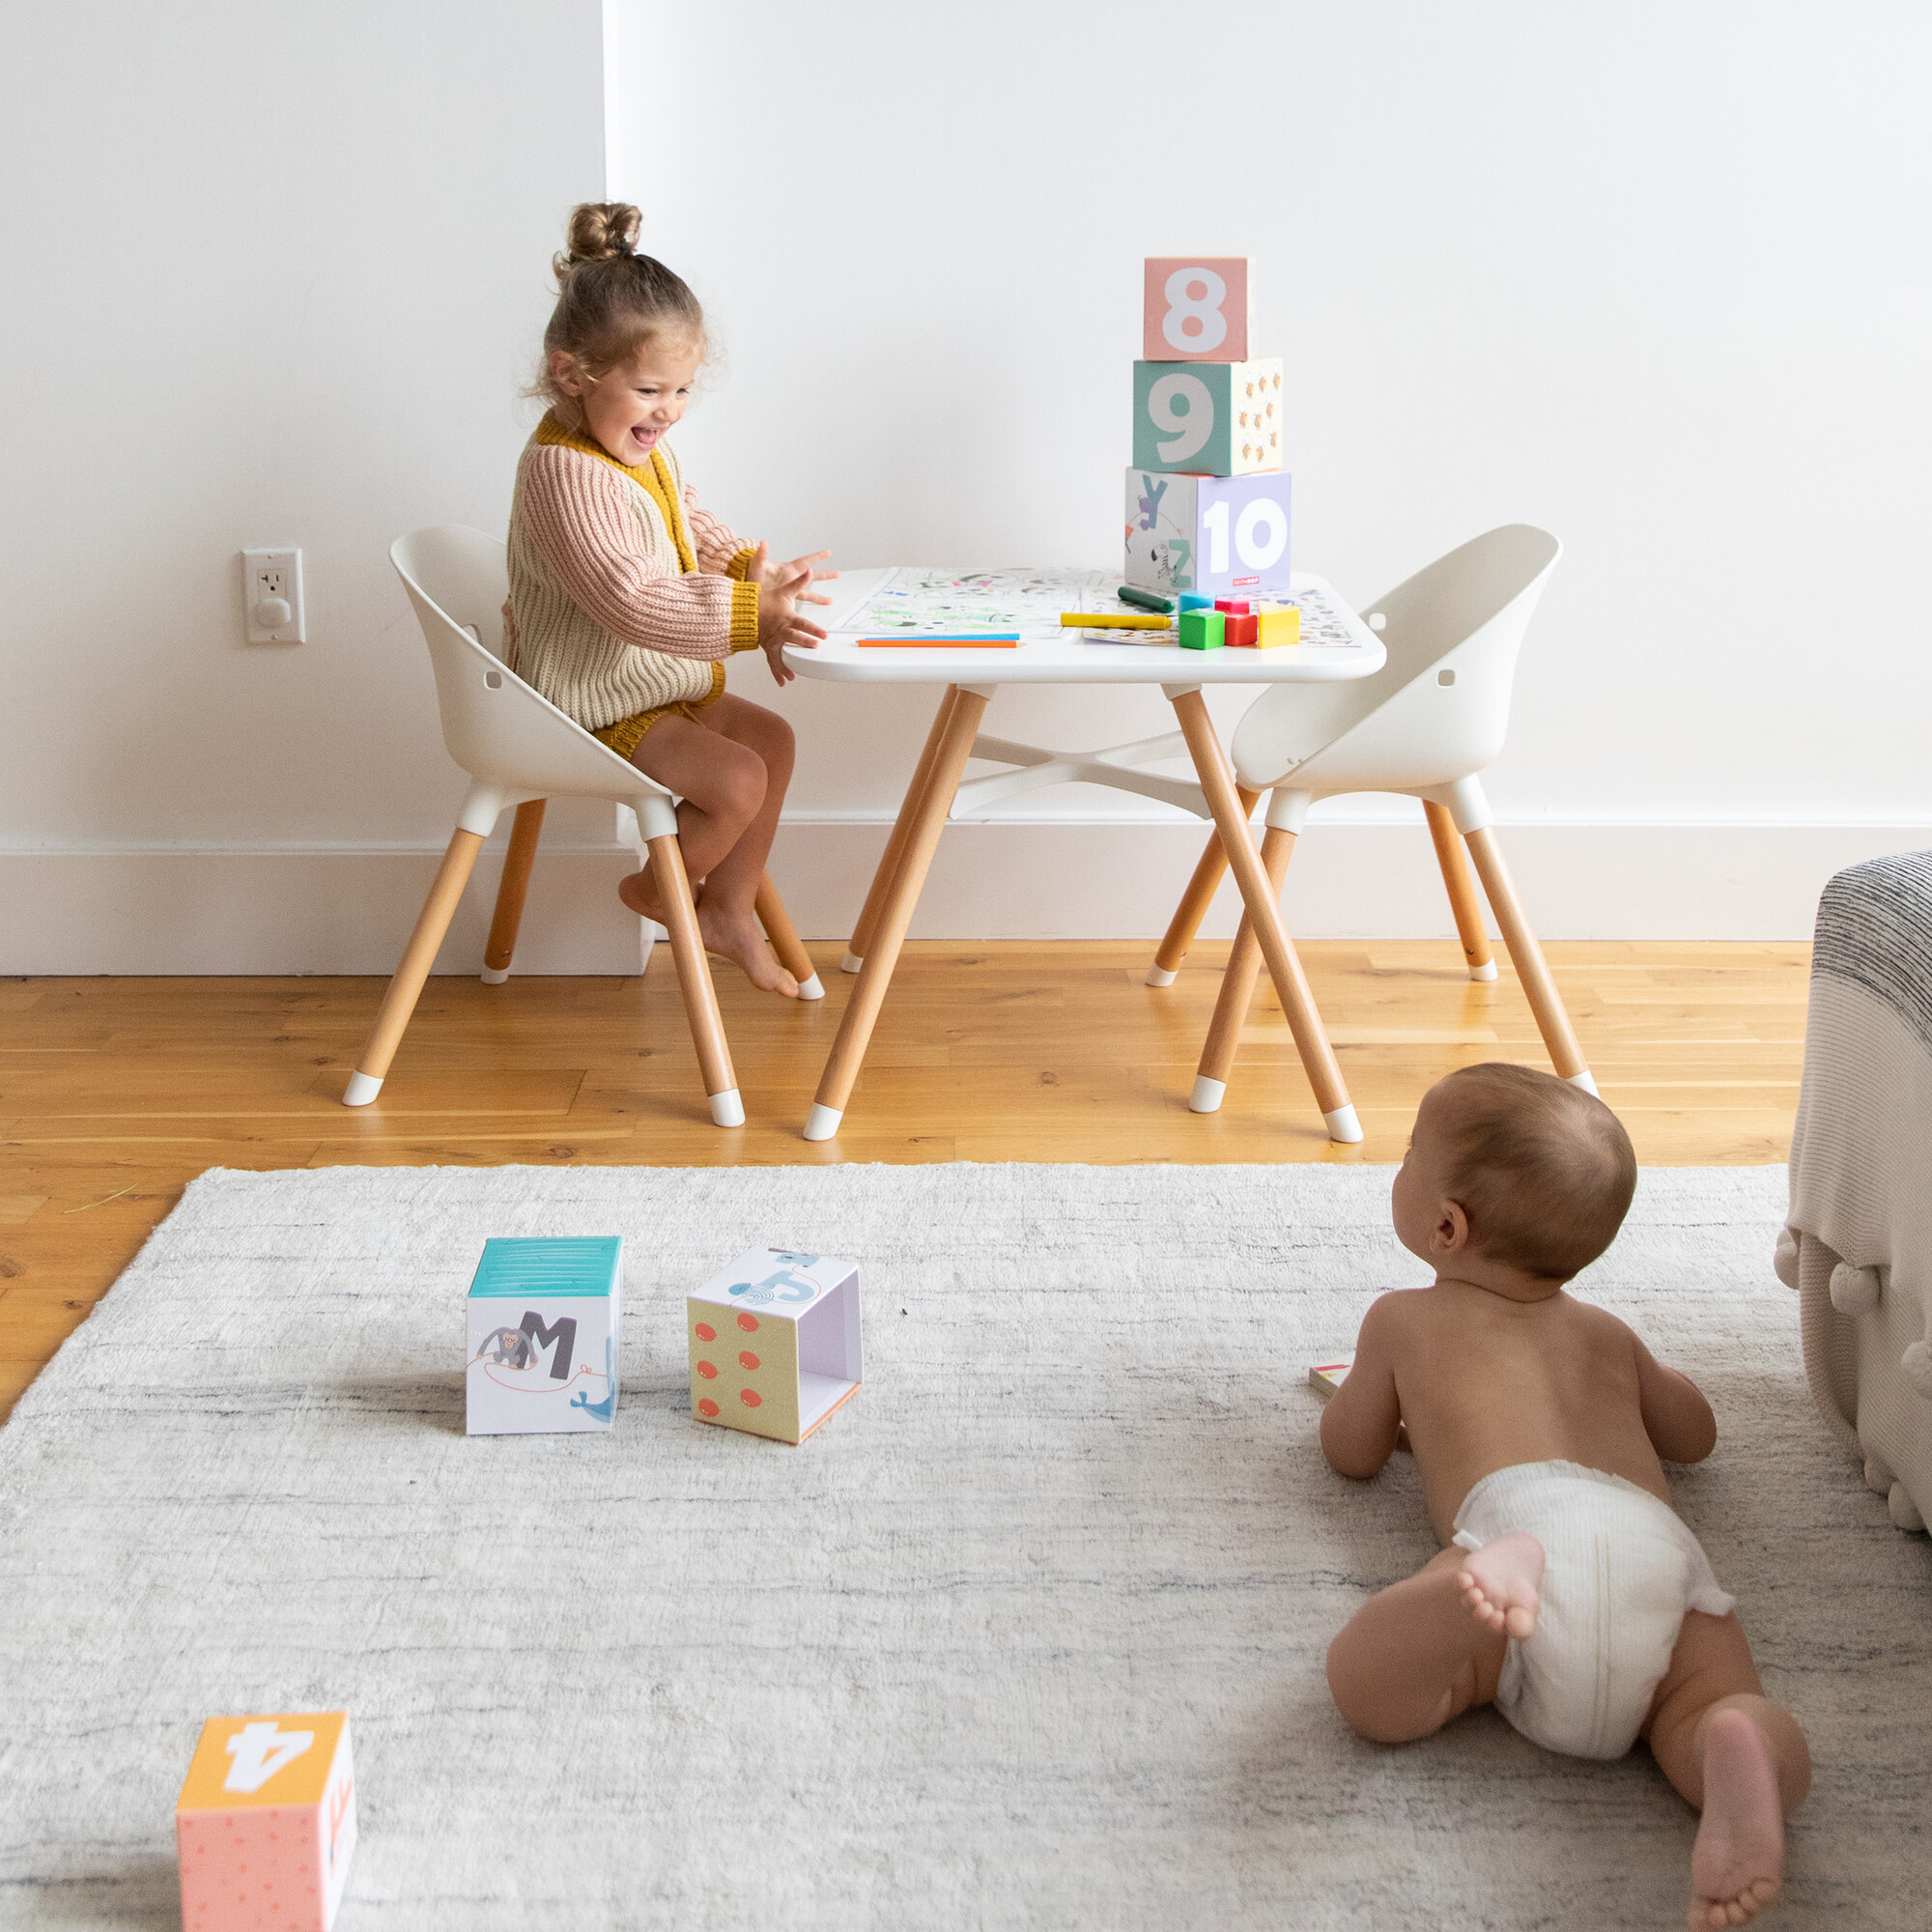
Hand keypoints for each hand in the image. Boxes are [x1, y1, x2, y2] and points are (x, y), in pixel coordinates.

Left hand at [751, 541, 837, 607]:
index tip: (828, 552)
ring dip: (819, 597)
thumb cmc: (750, 576)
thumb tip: (762, 543)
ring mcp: (788, 590)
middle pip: (812, 577)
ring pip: (808, 593)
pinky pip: (799, 603)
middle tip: (838, 574)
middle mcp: (791, 579)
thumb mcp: (757, 565)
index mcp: (788, 570)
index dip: (817, 557)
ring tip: (830, 601)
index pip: (806, 562)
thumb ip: (762, 554)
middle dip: (825, 575)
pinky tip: (811, 612)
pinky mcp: (784, 600)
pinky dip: (807, 608)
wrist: (745, 593)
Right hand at [752, 545, 828, 684]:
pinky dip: (777, 671)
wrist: (745, 610)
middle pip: (793, 637)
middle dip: (803, 642)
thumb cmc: (767, 601)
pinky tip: (783, 682)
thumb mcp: (784, 591)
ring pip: (780, 653)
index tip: (824, 635)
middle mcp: (780, 630)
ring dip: (786, 664)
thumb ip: (800, 583)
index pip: (802, 623)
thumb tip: (811, 571)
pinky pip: (772, 661)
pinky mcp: (768, 648)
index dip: (813, 628)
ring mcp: (772, 640)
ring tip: (793, 675)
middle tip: (815, 647)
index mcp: (786, 617)